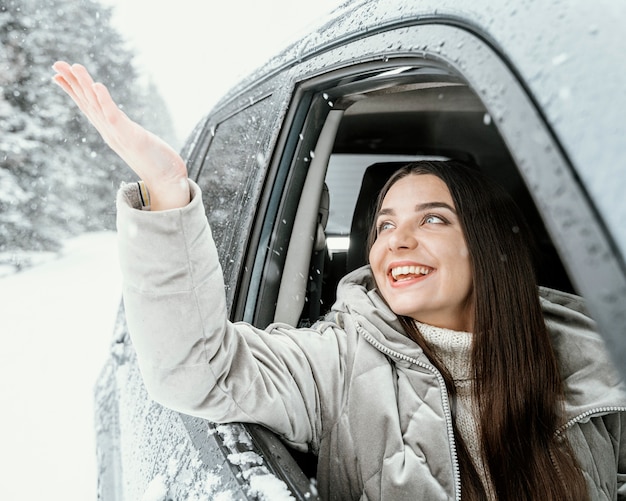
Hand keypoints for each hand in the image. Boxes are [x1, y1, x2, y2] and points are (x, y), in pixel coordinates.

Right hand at [52, 61, 189, 209]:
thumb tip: (123, 125)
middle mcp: (110, 133)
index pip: (89, 107)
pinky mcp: (131, 138)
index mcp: (111, 132)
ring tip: (74, 67)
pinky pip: (114, 117)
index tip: (57, 75)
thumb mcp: (137, 143)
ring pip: (97, 106)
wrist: (168, 182)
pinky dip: (105, 101)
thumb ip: (128, 132)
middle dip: (72, 83)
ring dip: (85, 86)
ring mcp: (118, 136)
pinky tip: (97, 86)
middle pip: (88, 104)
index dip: (73, 91)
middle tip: (56, 63)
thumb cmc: (158, 164)